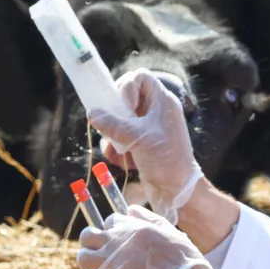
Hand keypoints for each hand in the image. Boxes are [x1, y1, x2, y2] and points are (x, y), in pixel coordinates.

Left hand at [77, 206, 220, 268]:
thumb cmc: (182, 261)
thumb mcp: (169, 232)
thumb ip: (148, 219)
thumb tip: (130, 209)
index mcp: (132, 227)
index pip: (110, 221)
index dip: (113, 231)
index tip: (119, 242)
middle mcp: (116, 240)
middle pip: (88, 235)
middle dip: (92, 242)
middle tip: (102, 254)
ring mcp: (109, 260)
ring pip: (83, 257)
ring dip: (90, 263)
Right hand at [87, 70, 203, 223]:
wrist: (177, 190)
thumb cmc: (166, 159)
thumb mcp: (138, 138)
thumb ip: (113, 124)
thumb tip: (92, 113)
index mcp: (162, 102)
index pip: (141, 78)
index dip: (128, 86)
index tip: (124, 105)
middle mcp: (155, 112)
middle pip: (126, 98)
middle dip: (114, 114)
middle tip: (110, 125)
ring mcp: (148, 129)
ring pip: (120, 120)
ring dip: (112, 134)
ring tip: (115, 148)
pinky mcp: (141, 145)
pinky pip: (121, 138)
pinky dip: (116, 149)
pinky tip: (120, 160)